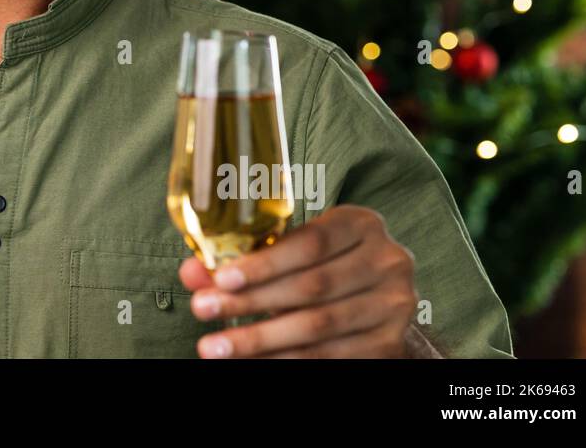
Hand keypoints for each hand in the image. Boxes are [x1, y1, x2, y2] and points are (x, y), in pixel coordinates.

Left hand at [178, 205, 416, 357]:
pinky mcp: (389, 343)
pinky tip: (252, 360)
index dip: (264, 263)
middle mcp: (387, 261)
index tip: (220, 279)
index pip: (310, 243)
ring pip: (317, 326)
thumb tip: (192, 273)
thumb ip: (245, 257)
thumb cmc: (323, 263)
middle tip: (203, 310)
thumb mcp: (292, 249)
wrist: (378, 298)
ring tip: (216, 347)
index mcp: (361, 224)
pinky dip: (285, 359)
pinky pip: (329, 355)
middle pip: (310, 287)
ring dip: (260, 339)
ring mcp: (393, 305)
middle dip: (251, 302)